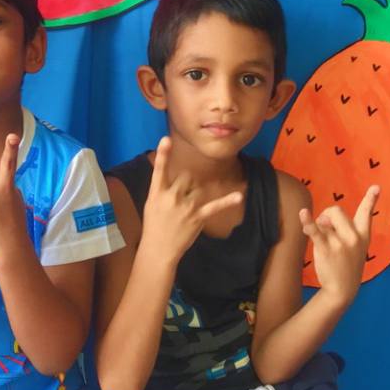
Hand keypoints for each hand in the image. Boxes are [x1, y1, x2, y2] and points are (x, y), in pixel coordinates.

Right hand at [139, 137, 242, 263]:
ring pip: (198, 188)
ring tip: (185, 210)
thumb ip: (161, 189)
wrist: (158, 249)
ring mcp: (186, 207)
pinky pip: (214, 206)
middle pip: (186, 177)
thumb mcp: (151, 204)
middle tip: (179, 199)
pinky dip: (227, 201)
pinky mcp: (198, 217)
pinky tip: (238, 196)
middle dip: (186, 184)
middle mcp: (171, 197)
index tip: (166, 139)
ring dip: (195, 195)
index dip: (163, 154)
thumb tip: (174, 176)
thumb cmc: (154, 225)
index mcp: (156, 193)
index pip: (159, 170)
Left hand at [301, 185, 378, 305]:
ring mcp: (340, 243)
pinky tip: (302, 213)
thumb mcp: (355, 248)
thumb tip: (324, 219)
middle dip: (326, 215)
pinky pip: (315, 231)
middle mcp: (354, 237)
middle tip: (324, 229)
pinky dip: (307, 222)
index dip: (371, 199)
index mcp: (363, 235)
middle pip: (335, 210)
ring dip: (318, 228)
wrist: (342, 290)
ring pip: (323, 221)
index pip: (367, 213)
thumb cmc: (347, 266)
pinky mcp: (326, 249)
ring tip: (322, 241)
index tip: (376, 187)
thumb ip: (344, 229)